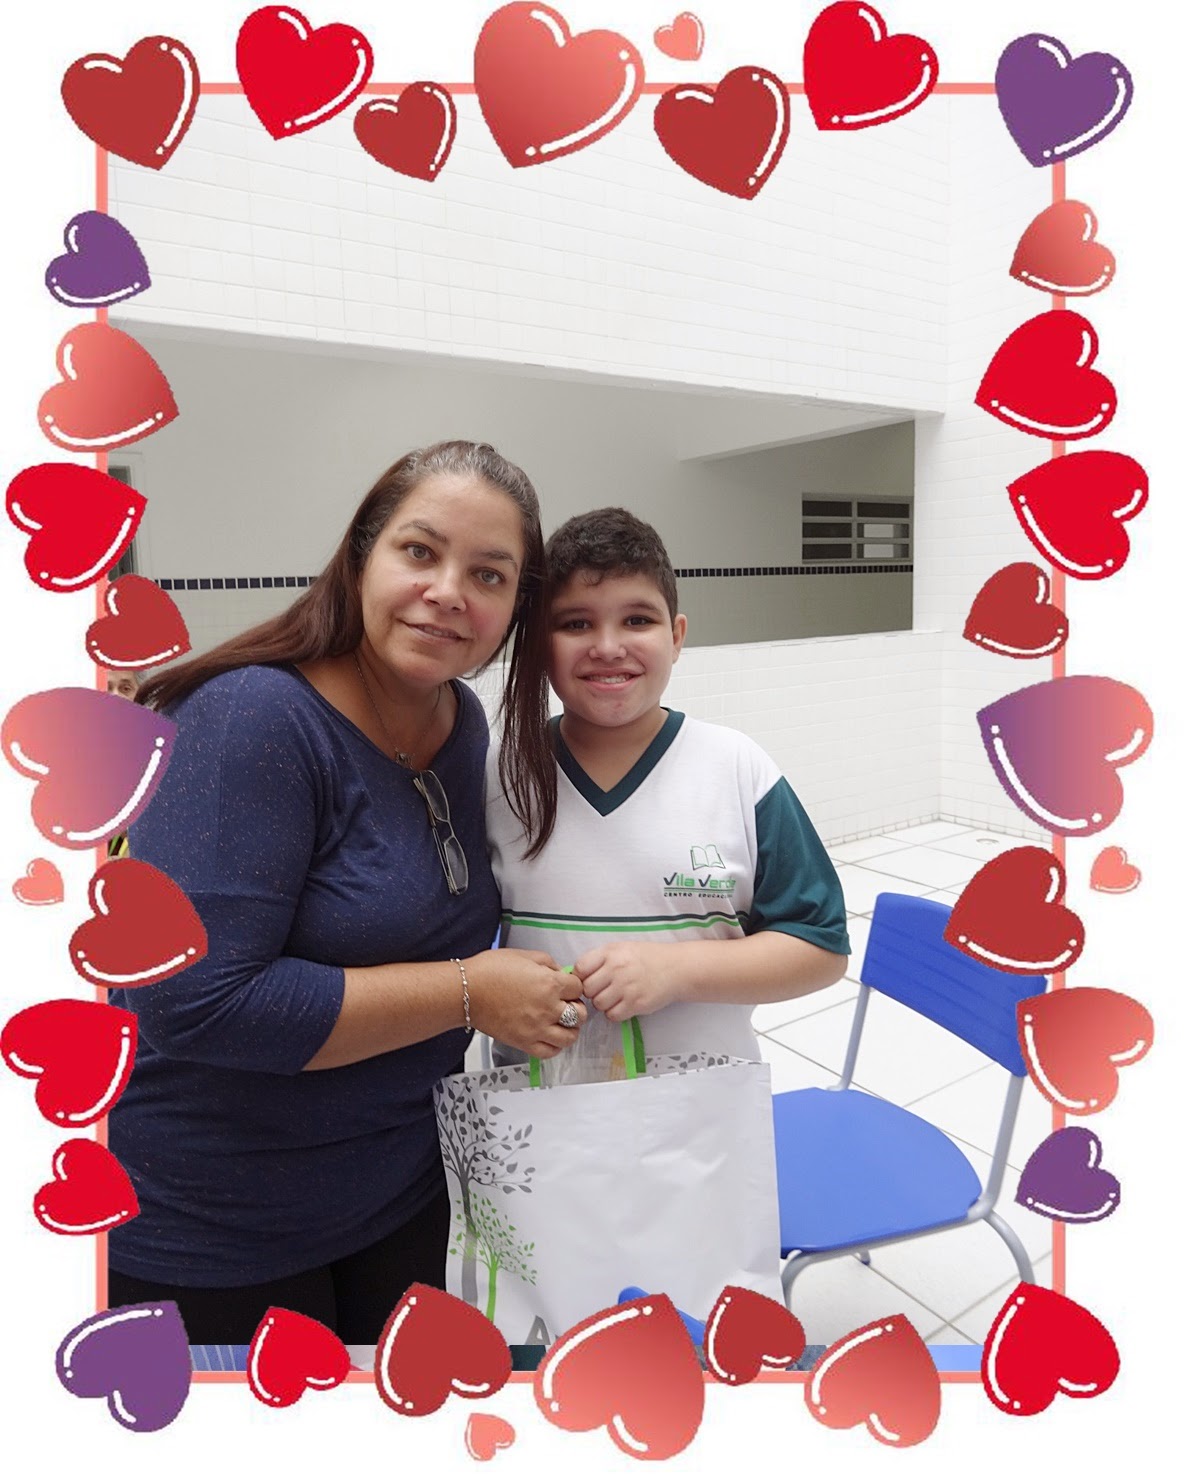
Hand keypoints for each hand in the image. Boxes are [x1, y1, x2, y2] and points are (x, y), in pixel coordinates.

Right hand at [464, 949, 586, 1057]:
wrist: (466, 990)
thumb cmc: (490, 970)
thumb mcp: (524, 955)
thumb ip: (548, 963)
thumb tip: (559, 972)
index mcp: (550, 983)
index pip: (578, 988)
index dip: (573, 986)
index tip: (566, 986)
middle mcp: (548, 1008)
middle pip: (579, 1014)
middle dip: (577, 1008)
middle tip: (567, 1005)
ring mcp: (537, 1028)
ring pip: (569, 1037)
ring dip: (570, 1030)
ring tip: (562, 1023)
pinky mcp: (524, 1042)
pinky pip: (550, 1052)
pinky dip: (554, 1046)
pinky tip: (550, 1036)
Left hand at [572, 942, 682, 1020]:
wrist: (676, 968)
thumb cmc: (646, 958)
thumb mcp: (621, 949)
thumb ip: (600, 959)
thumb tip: (576, 975)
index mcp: (610, 952)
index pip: (580, 968)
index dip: (581, 977)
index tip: (588, 979)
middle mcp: (616, 969)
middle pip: (588, 989)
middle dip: (593, 992)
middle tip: (604, 989)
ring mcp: (626, 987)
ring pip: (598, 1004)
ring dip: (604, 1004)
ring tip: (615, 997)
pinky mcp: (636, 1004)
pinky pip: (612, 1015)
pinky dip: (615, 1013)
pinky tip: (623, 1005)